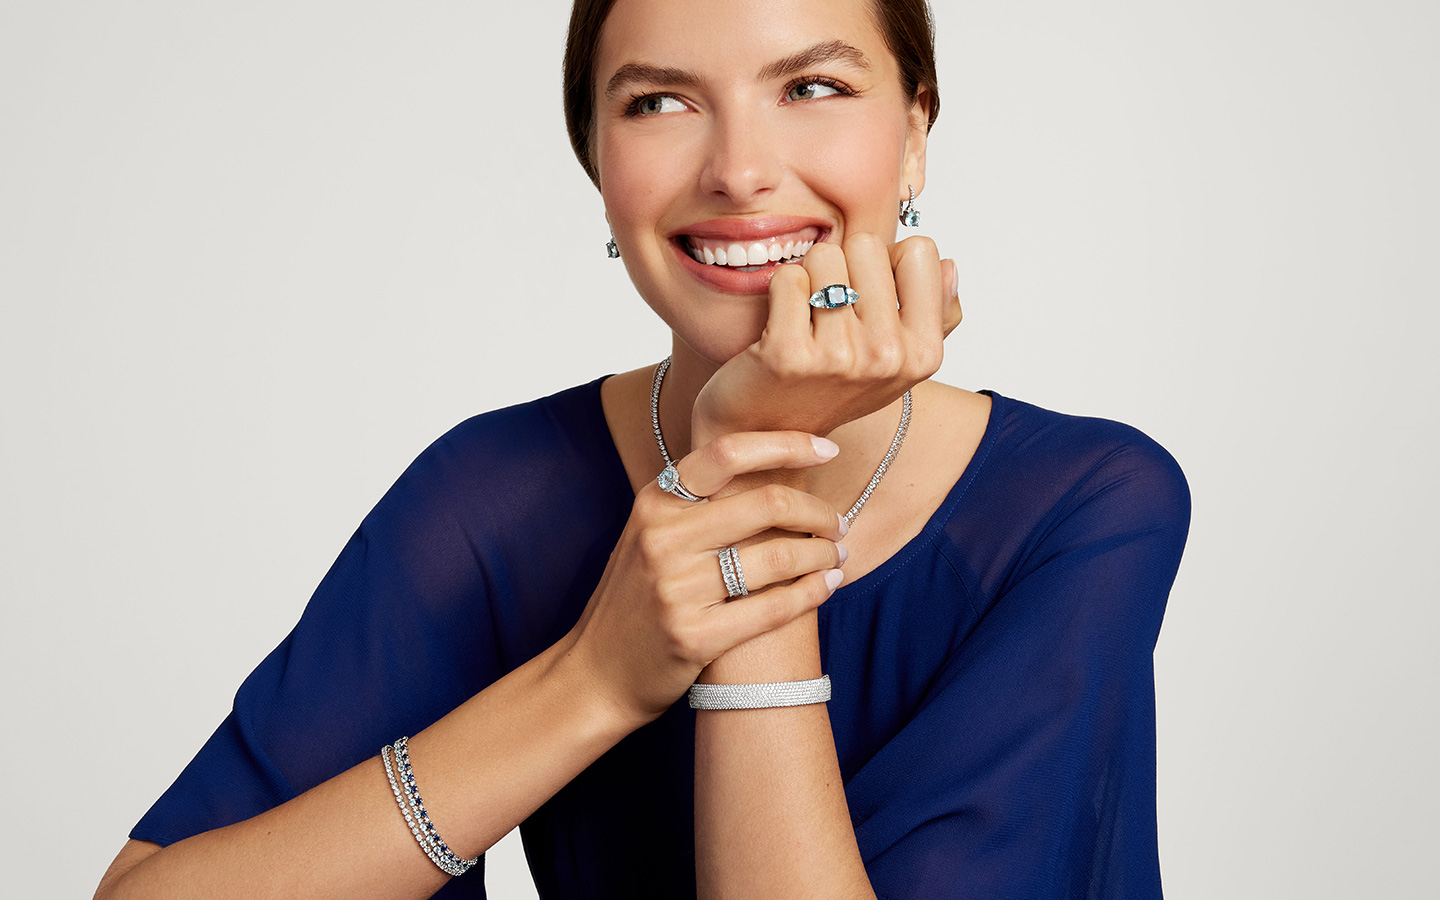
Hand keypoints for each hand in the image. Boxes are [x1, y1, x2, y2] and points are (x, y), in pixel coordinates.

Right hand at [565, 430, 847, 721]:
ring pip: (778, 557)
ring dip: (822, 554)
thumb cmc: (636, 599)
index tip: (827, 446)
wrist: (596, 674)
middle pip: (767, 504)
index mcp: (654, 503)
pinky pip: (773, 608)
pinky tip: (827, 586)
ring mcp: (675, 589)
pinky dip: (811, 594)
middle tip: (837, 523)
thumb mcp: (649, 535)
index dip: (787, 443)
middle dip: (818, 511)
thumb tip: (772, 465)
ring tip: (836, 556)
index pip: (727, 452)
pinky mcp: (693, 636)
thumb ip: (695, 503)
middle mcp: (661, 538)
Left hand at [692, 233, 960, 442]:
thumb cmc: (834, 387)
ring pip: (824, 257)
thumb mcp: (900, 359)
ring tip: (807, 317)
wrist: (772, 432)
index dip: (888, 263)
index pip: (919, 250)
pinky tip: (780, 325)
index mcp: (925, 353)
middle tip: (831, 309)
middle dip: (844, 266)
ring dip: (809, 277)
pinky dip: (779, 291)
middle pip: (867, 245)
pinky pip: (788, 278)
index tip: (870, 297)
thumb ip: (935, 312)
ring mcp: (839, 356)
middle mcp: (888, 356)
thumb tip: (947, 265)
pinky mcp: (789, 354)